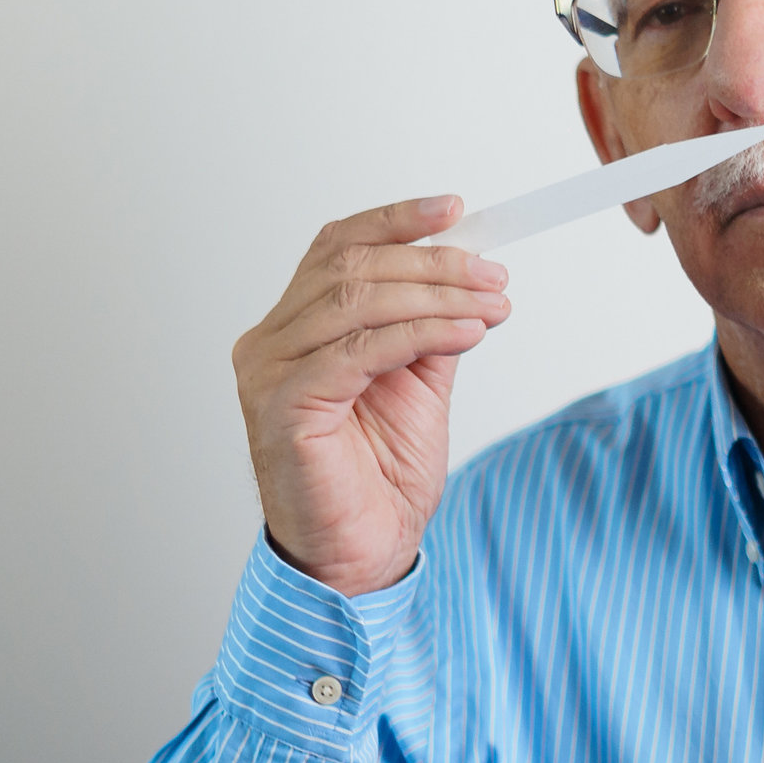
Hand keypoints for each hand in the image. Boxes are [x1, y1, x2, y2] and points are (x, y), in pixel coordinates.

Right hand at [231, 196, 510, 595]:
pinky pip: (360, 350)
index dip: (396, 221)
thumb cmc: (379, 478)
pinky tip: (467, 333)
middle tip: (495, 275)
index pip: (338, 248)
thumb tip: (470, 282)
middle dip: (434, 264)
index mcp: (295, 328)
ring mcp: (268, 372)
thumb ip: (430, 331)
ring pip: (357, 302)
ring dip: (438, 297)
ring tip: (493, 304)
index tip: (457, 209)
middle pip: (352, 268)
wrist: (362, 554)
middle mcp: (270, 341)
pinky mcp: (284, 405)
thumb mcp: (418, 386)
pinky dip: (422, 333)